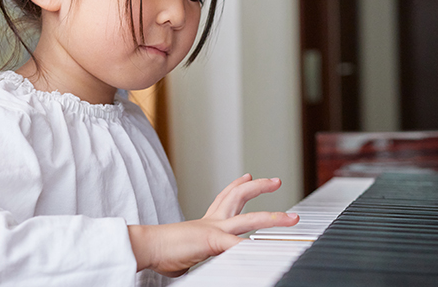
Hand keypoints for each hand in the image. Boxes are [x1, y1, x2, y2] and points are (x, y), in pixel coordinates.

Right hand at [128, 174, 298, 276]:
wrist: (146, 246)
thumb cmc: (162, 252)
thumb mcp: (188, 252)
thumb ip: (197, 254)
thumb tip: (191, 262)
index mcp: (206, 222)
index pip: (225, 197)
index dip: (238, 185)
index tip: (248, 175)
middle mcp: (212, 221)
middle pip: (240, 196)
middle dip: (260, 187)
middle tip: (277, 181)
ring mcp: (214, 229)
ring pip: (250, 218)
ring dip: (273, 218)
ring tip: (291, 218)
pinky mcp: (213, 240)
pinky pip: (238, 244)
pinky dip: (252, 248)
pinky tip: (268, 250)